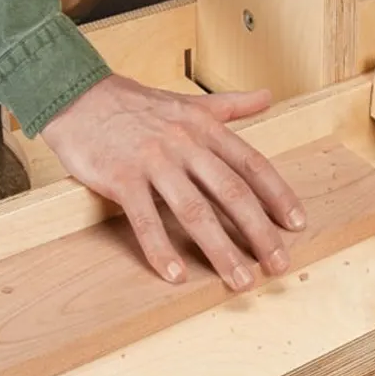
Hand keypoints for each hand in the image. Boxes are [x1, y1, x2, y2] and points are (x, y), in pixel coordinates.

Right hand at [41, 74, 306, 291]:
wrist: (78, 96)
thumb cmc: (135, 104)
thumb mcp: (188, 101)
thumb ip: (230, 106)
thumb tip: (266, 98)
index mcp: (205, 128)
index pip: (252, 164)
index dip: (278, 195)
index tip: (296, 224)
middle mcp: (185, 145)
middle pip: (232, 193)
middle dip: (259, 233)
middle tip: (277, 264)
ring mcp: (153, 162)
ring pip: (194, 212)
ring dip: (220, 250)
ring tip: (239, 280)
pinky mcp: (121, 178)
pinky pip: (145, 219)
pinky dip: (161, 249)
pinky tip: (175, 275)